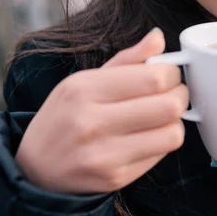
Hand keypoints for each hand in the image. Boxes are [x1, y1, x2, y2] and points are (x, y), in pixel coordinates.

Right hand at [16, 29, 188, 193]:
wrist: (36, 169)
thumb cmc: (65, 118)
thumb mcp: (83, 82)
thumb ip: (126, 60)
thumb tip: (158, 37)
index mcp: (83, 90)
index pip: (153, 78)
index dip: (172, 74)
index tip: (169, 74)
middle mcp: (92, 123)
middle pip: (169, 106)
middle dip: (180, 96)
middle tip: (174, 94)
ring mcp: (105, 154)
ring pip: (172, 134)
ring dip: (175, 122)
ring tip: (161, 117)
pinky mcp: (116, 178)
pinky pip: (161, 155)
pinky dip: (162, 142)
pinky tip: (148, 136)